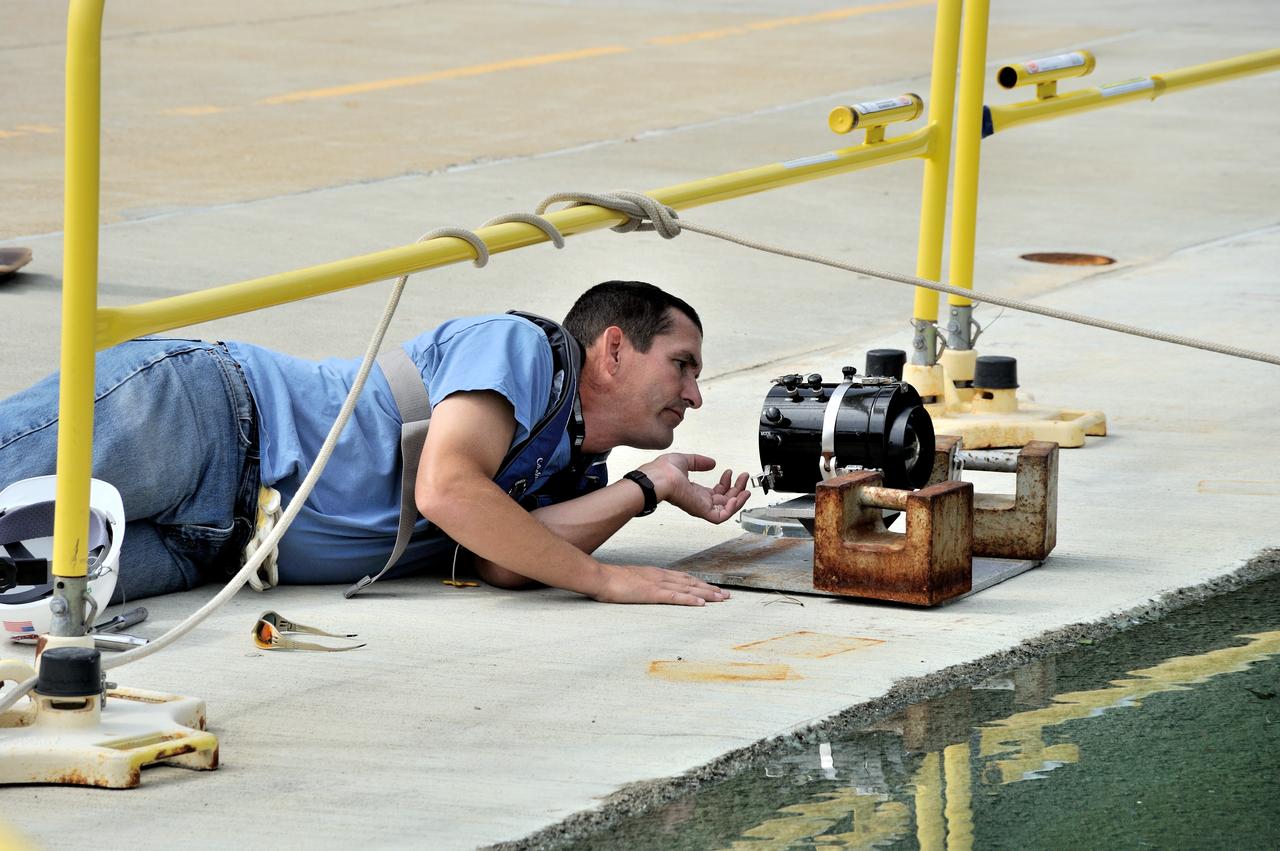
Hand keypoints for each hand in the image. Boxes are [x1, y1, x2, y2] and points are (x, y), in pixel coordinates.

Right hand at [592, 564, 730, 605]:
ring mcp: (658, 584)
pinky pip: (676, 597)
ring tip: (721, 599)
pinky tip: (701, 603)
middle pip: (691, 582)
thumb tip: (647, 589)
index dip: (700, 583)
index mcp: (656, 573)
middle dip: (710, 589)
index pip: (683, 578)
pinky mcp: (653, 593)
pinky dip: (690, 600)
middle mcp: (661, 576)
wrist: (601, 576)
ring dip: (707, 594)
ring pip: (688, 588)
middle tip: (726, 595)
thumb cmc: (612, 580)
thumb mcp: (631, 580)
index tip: (712, 588)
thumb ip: (642, 584)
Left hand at [642, 453, 751, 523]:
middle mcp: (699, 501)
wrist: (659, 478)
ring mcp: (701, 507)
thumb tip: (712, 463)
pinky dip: (732, 508)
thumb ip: (699, 462)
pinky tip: (738, 497)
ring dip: (739, 499)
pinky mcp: (702, 511)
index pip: (716, 492)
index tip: (729, 472)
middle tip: (744, 477)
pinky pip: (722, 516)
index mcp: (694, 491)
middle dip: (737, 489)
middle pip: (724, 500)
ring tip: (746, 488)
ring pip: (726, 509)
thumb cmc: (664, 471)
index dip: (726, 482)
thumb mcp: (685, 461)